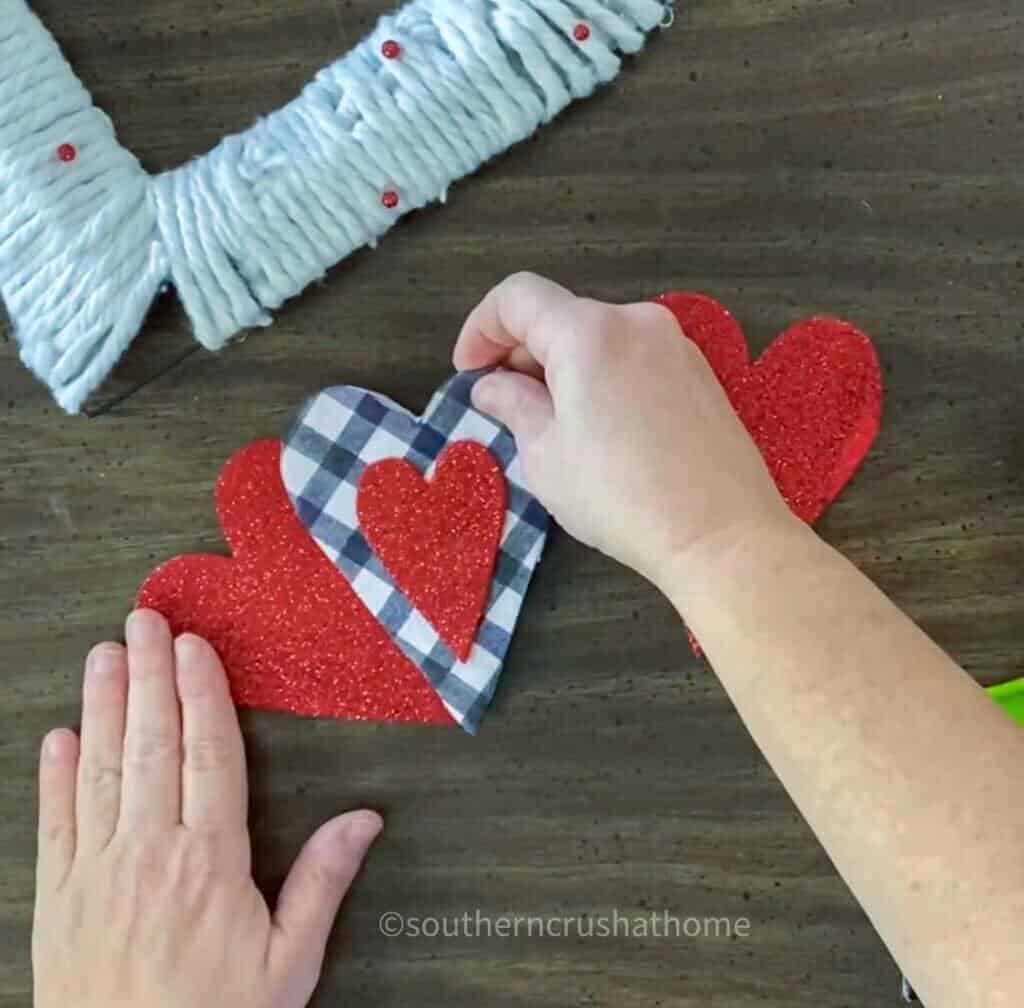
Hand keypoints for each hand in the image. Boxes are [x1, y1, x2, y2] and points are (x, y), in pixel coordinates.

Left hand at [34, 610, 381, 1007]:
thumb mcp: (290, 963)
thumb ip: (322, 882)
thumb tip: (364, 818)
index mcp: (211, 862)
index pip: (208, 755)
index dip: (200, 694)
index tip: (194, 647)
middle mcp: (150, 853)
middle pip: (151, 744)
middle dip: (148, 676)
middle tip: (144, 621)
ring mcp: (96, 873)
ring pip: (100, 770)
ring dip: (101, 706)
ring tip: (103, 655)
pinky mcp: (57, 901)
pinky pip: (55, 824)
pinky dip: (53, 776)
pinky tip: (57, 735)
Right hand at [454, 273, 794, 590]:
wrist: (721, 535)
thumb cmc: (620, 497)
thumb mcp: (545, 456)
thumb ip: (512, 406)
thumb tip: (491, 386)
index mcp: (589, 333)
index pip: (517, 297)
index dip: (480, 328)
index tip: (468, 372)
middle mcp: (636, 321)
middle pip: (560, 316)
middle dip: (521, 353)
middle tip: (504, 406)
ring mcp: (675, 345)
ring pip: (598, 338)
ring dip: (561, 368)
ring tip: (552, 425)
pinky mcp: (699, 374)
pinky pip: (632, 357)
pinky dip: (601, 376)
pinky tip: (600, 429)